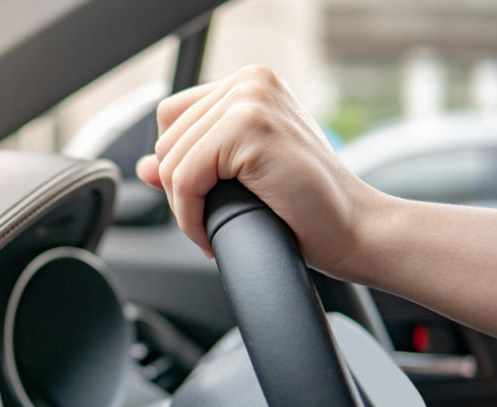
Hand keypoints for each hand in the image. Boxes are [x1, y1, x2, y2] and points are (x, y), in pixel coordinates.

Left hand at [136, 65, 378, 277]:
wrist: (355, 230)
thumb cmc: (306, 206)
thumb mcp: (239, 176)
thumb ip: (192, 163)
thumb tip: (141, 167)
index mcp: (250, 83)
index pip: (171, 117)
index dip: (176, 164)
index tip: (201, 198)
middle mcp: (250, 81)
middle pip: (167, 141)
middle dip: (179, 191)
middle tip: (210, 220)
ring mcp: (251, 100)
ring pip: (170, 162)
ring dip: (184, 209)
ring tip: (213, 229)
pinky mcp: (249, 129)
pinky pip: (183, 180)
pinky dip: (188, 217)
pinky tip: (209, 235)